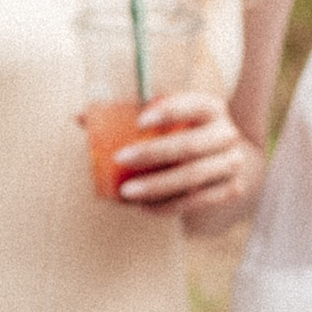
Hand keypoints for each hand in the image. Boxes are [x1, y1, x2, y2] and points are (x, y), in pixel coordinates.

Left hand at [82, 90, 257, 224]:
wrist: (220, 158)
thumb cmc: (179, 133)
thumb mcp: (161, 120)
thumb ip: (126, 115)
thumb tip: (80, 117)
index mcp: (210, 108)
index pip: (194, 104)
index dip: (169, 112)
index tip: (139, 121)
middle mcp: (226, 133)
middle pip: (190, 145)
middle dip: (154, 154)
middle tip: (121, 159)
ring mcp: (231, 163)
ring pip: (193, 177)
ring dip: (157, 186)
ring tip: (126, 192)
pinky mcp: (230, 189)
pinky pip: (196, 201)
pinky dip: (168, 206)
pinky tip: (143, 207)